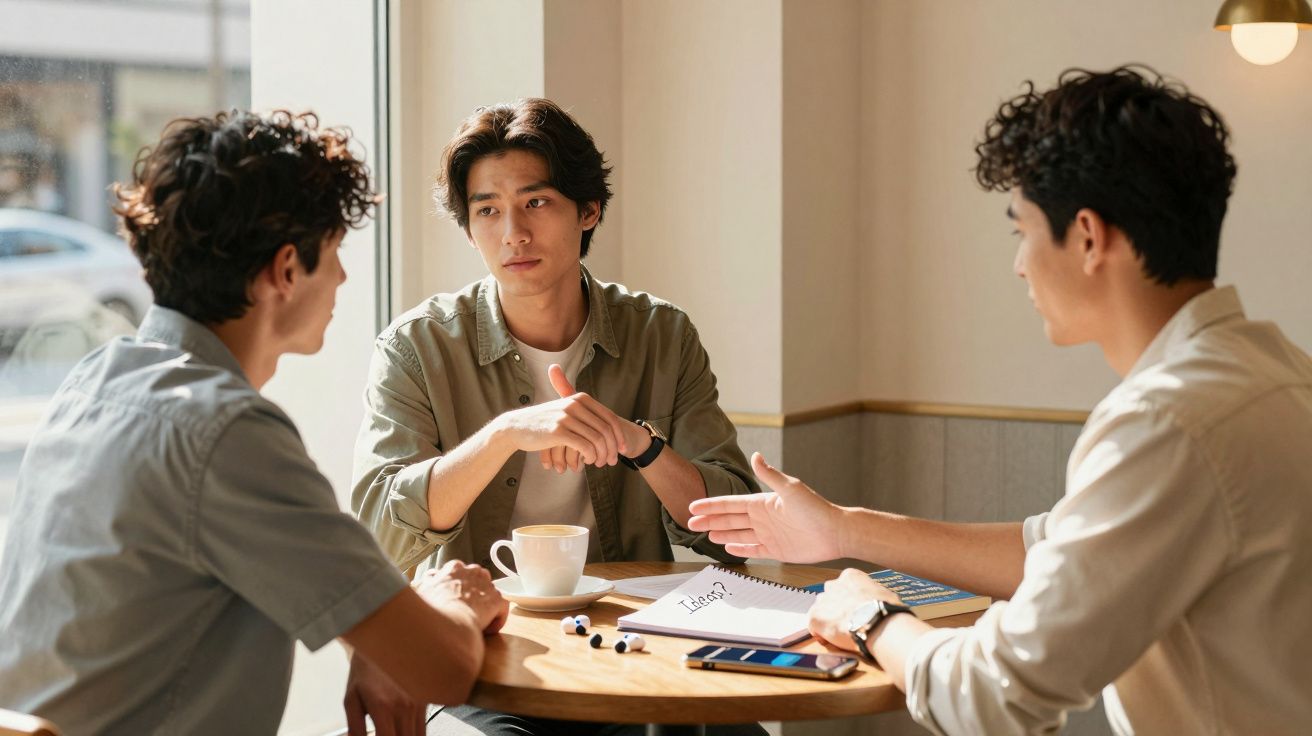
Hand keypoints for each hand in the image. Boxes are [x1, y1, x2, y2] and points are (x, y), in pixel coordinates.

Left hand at [344, 650, 424, 735]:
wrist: (385, 641)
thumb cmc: (366, 668)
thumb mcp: (351, 699)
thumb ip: (355, 728)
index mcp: (383, 707)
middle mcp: (405, 706)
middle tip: (385, 731)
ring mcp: (418, 702)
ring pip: (418, 735)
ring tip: (392, 729)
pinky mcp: (426, 699)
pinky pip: (424, 725)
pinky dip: (414, 731)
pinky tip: (402, 725)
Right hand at [415, 560, 508, 634]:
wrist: (447, 622)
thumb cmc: (433, 609)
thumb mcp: (423, 590)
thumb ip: (428, 580)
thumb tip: (431, 576)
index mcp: (454, 568)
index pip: (460, 573)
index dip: (458, 588)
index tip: (454, 599)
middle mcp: (473, 571)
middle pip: (478, 580)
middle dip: (474, 594)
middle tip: (464, 611)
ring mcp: (487, 585)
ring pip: (490, 594)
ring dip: (484, 606)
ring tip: (475, 621)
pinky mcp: (497, 600)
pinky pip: (501, 609)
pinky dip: (496, 620)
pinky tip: (486, 629)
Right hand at [496, 363, 627, 471]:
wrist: (517, 426)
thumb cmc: (543, 421)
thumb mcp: (564, 409)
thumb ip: (584, 413)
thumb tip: (608, 425)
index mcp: (580, 398)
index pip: (609, 417)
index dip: (619, 435)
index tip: (623, 449)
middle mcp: (575, 404)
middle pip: (606, 429)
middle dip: (613, 448)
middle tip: (613, 461)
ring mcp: (567, 417)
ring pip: (597, 439)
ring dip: (602, 455)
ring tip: (599, 463)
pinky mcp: (559, 431)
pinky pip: (584, 446)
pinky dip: (590, 456)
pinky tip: (587, 462)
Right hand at [686, 452, 844, 561]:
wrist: (835, 532)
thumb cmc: (815, 508)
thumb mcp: (790, 489)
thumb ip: (770, 475)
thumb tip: (756, 455)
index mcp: (762, 502)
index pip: (730, 504)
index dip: (711, 505)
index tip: (694, 506)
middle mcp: (762, 518)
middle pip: (729, 520)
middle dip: (709, 521)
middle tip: (690, 523)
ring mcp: (768, 535)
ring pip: (738, 534)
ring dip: (721, 534)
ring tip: (705, 534)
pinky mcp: (776, 550)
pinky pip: (752, 550)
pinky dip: (739, 549)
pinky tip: (727, 548)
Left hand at [808, 568, 901, 651]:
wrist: (877, 623)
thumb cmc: (886, 610)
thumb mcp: (883, 593)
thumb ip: (872, 594)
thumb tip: (876, 601)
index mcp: (850, 576)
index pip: (844, 586)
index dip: (849, 601)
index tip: (855, 611)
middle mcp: (833, 585)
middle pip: (829, 596)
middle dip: (835, 608)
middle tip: (848, 622)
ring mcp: (823, 600)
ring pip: (820, 610)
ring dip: (828, 620)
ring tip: (841, 633)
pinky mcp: (815, 617)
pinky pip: (814, 627)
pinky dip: (821, 635)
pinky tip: (834, 641)